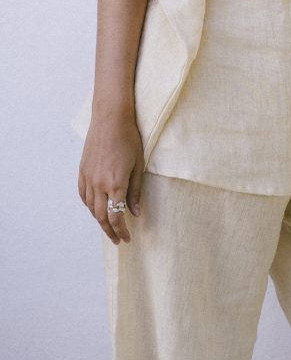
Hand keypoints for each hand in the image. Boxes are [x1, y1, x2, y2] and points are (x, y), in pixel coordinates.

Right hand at [78, 113, 143, 243]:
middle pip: (101, 216)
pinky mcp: (82, 171)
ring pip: (90, 208)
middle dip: (110, 231)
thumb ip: (135, 191)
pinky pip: (83, 195)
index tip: (127, 238)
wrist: (111, 119)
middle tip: (117, 240)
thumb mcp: (138, 165)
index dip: (121, 231)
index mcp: (116, 184)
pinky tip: (95, 209)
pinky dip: (88, 206)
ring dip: (99, 220)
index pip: (116, 216)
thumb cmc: (129, 139)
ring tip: (108, 226)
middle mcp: (99, 184)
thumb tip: (135, 213)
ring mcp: (88, 177)